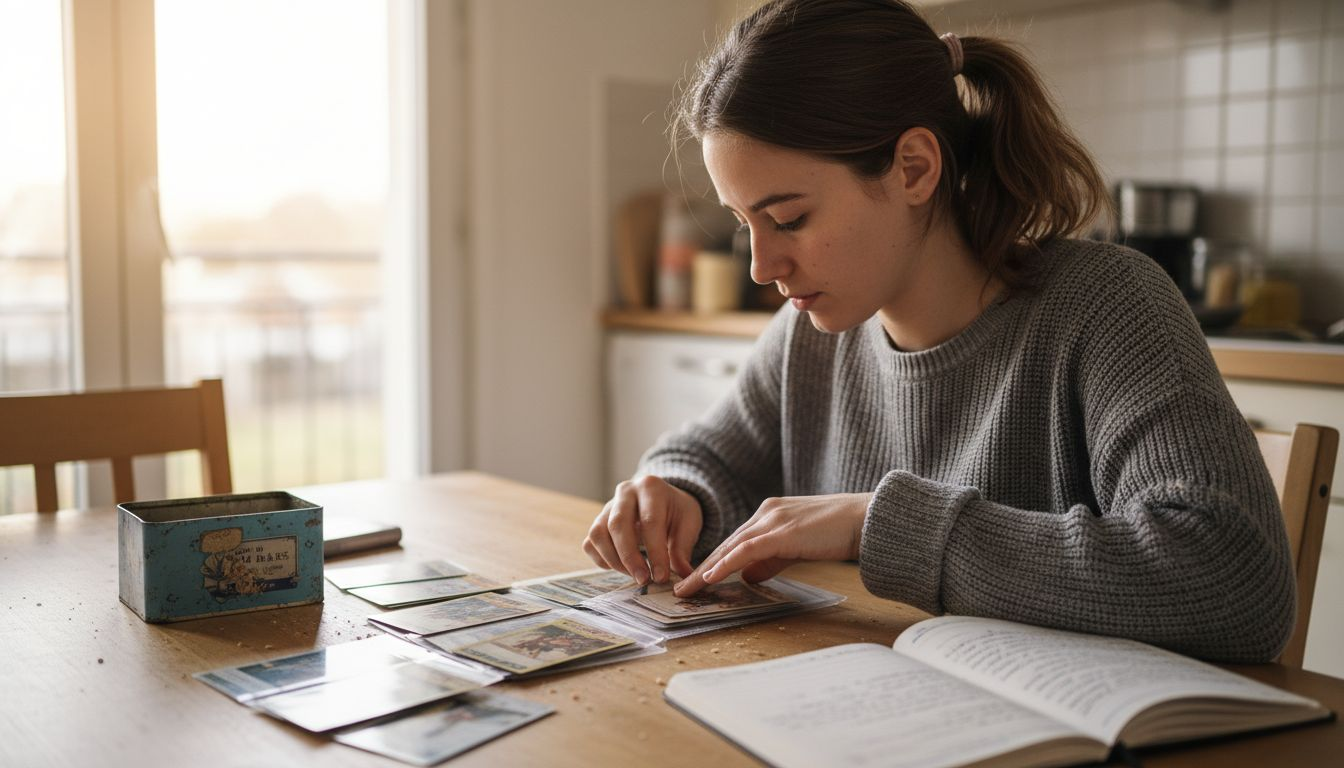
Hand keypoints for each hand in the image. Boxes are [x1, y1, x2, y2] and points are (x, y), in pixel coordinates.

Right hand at [583, 476, 702, 584]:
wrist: (664, 501)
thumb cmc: (677, 512)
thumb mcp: (689, 524)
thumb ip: (683, 549)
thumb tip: (684, 575)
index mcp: (651, 487)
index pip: (650, 521)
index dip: (655, 552)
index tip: (661, 577)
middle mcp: (625, 492)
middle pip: (618, 525)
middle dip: (630, 558)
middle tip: (644, 580)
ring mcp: (607, 506)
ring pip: (598, 534)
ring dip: (614, 560)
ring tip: (635, 575)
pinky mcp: (598, 521)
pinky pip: (590, 543)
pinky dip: (603, 560)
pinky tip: (622, 568)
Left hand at [673, 493, 870, 596]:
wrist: (865, 519)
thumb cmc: (837, 533)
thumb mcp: (798, 547)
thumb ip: (771, 559)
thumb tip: (747, 576)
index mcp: (770, 514)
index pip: (735, 542)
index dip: (714, 562)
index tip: (696, 580)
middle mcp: (766, 512)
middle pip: (727, 544)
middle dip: (702, 568)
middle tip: (681, 588)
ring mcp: (773, 520)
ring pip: (731, 547)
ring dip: (706, 570)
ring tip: (687, 589)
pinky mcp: (782, 531)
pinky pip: (747, 550)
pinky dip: (726, 564)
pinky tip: (711, 577)